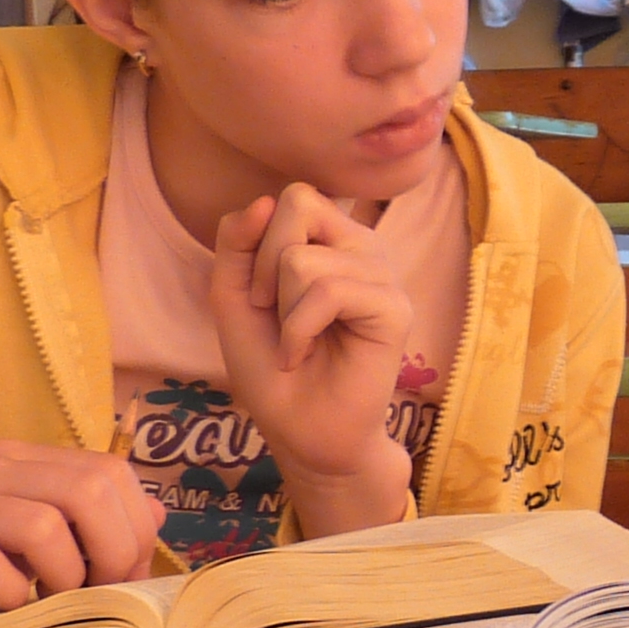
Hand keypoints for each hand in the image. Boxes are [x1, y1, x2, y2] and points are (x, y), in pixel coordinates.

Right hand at [0, 441, 164, 627]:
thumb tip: (154, 517)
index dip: (132, 530)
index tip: (123, 579)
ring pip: (42, 524)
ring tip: (50, 606)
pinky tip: (4, 611)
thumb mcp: (17, 548)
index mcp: (16, 461)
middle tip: (97, 597)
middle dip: (111, 552)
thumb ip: (80, 528)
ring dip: (64, 578)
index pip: (108, 472)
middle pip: (86, 490)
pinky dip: (10, 596)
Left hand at [210, 184, 417, 532]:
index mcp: (334, 239)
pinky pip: (328, 292)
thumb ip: (236, 242)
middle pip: (300, 205)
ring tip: (297, 342)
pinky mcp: (395, 309)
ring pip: (304, 259)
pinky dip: (298, 331)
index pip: (294, 196)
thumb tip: (264, 200)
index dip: (261, 241)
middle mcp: (364, 249)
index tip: (262, 294)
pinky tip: (304, 354)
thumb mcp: (233, 296)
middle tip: (277, 316)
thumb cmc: (271, 367)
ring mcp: (384, 277)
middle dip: (266, 267)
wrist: (300, 431)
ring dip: (283, 313)